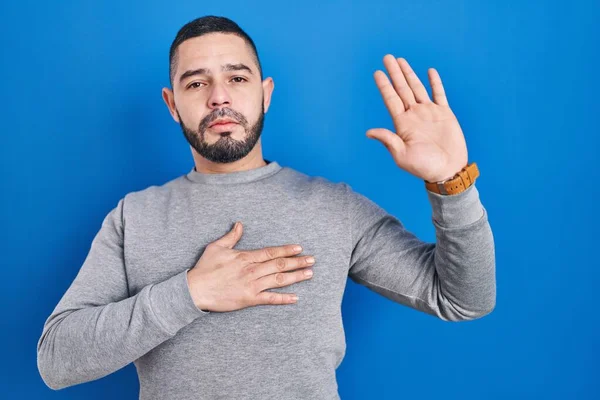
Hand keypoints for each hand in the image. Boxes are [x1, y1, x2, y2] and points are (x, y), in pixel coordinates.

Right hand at [186, 222, 315, 311]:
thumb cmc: (205, 268)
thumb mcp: (216, 247)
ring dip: (295, 277)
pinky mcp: (249, 299)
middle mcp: (252, 270)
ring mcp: (252, 285)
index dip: (286, 250)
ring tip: (309, 274)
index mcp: (246, 257)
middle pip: (279, 265)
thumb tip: (239, 224)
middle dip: (297, 262)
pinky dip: (283, 298)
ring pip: (278, 280)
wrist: (195, 290)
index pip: (271, 252)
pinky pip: (270, 298)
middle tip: (312, 260)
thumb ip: (231, 236)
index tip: (299, 248)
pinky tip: (296, 297)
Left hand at [367, 55, 467, 181]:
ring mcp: (429, 113)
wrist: (448, 171)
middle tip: (387, 57)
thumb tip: (368, 132)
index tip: (377, 72)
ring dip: (409, 74)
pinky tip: (429, 71)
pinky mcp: (445, 114)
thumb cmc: (424, 167)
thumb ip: (388, 140)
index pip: (391, 99)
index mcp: (402, 124)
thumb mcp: (402, 155)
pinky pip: (439, 94)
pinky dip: (435, 82)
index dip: (384, 85)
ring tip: (401, 60)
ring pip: (417, 88)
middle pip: (402, 89)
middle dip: (395, 73)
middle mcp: (414, 115)